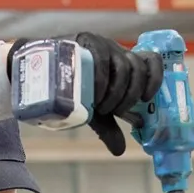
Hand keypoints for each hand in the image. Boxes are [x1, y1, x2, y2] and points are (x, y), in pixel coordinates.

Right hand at [8, 33, 162, 155]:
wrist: (39, 75)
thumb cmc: (71, 92)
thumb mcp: (93, 113)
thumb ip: (108, 129)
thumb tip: (120, 151)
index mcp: (125, 67)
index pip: (151, 62)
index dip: (155, 79)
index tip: (147, 100)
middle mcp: (117, 53)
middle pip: (138, 68)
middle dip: (131, 95)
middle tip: (115, 112)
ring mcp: (102, 46)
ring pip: (123, 65)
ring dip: (116, 93)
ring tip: (101, 107)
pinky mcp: (85, 41)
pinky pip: (102, 58)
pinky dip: (102, 81)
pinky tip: (93, 95)